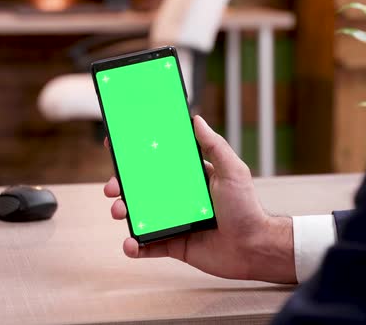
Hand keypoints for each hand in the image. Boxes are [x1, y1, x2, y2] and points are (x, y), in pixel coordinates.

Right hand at [104, 115, 295, 283]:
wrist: (254, 247)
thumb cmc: (247, 208)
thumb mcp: (232, 170)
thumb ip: (214, 145)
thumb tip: (196, 118)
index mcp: (190, 178)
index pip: (159, 162)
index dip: (137, 155)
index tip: (116, 146)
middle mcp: (179, 198)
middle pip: (142, 188)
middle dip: (121, 185)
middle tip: (112, 186)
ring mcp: (175, 221)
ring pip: (140, 214)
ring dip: (123, 211)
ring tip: (119, 211)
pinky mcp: (174, 244)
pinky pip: (148, 245)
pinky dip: (135, 246)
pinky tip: (130, 243)